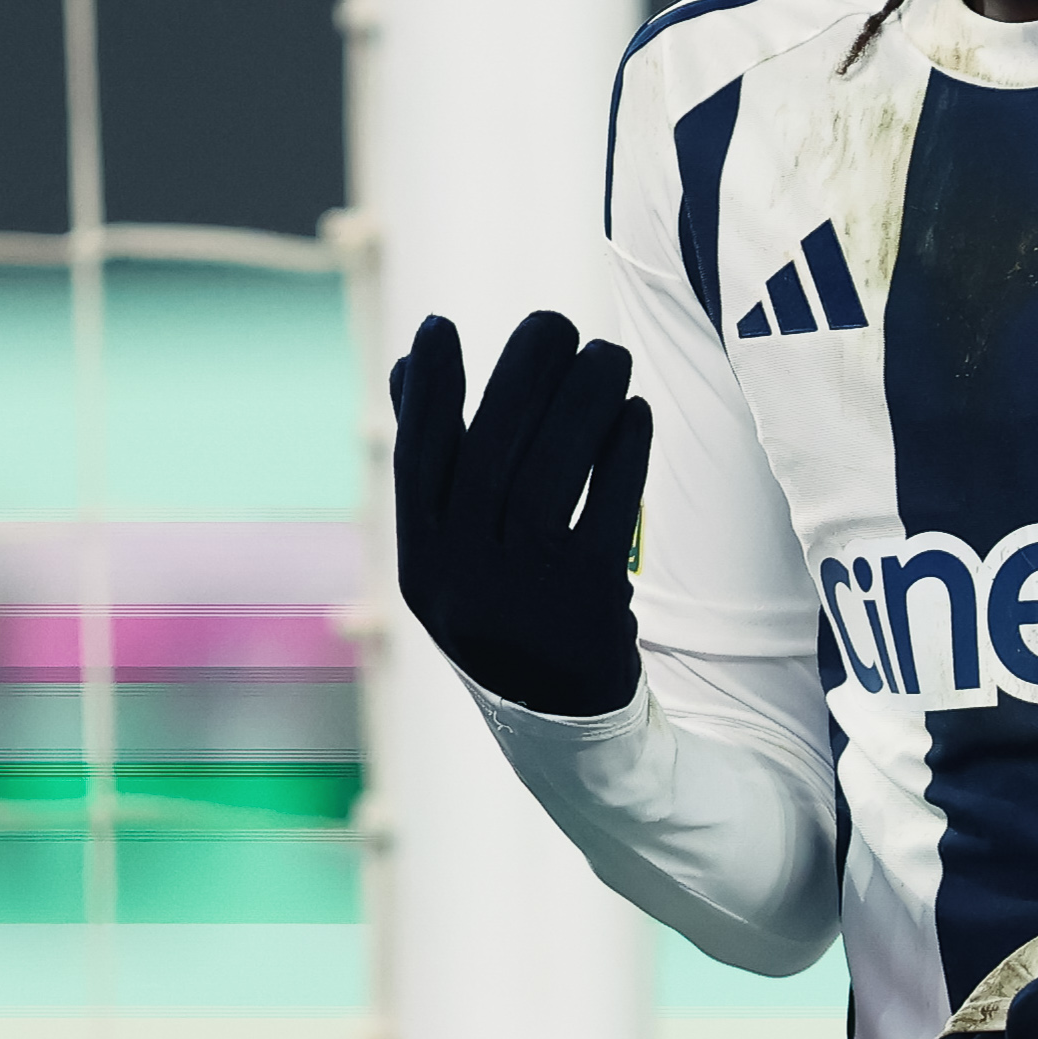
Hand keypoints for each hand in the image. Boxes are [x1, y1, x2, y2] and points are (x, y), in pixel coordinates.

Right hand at [388, 308, 650, 717]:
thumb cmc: (503, 605)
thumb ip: (433, 465)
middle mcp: (465, 578)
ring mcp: (526, 592)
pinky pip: (608, 507)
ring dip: (584, 399)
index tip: (440, 326)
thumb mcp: (450, 552)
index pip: (418, 458)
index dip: (427, 389)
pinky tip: (634, 412)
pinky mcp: (590, 602)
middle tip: (554, 323)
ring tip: (608, 354)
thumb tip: (403, 364)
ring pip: (552, 471)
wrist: (562, 716)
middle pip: (490, 451)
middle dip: (524, 373)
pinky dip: (623, 452)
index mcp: (422, 562)